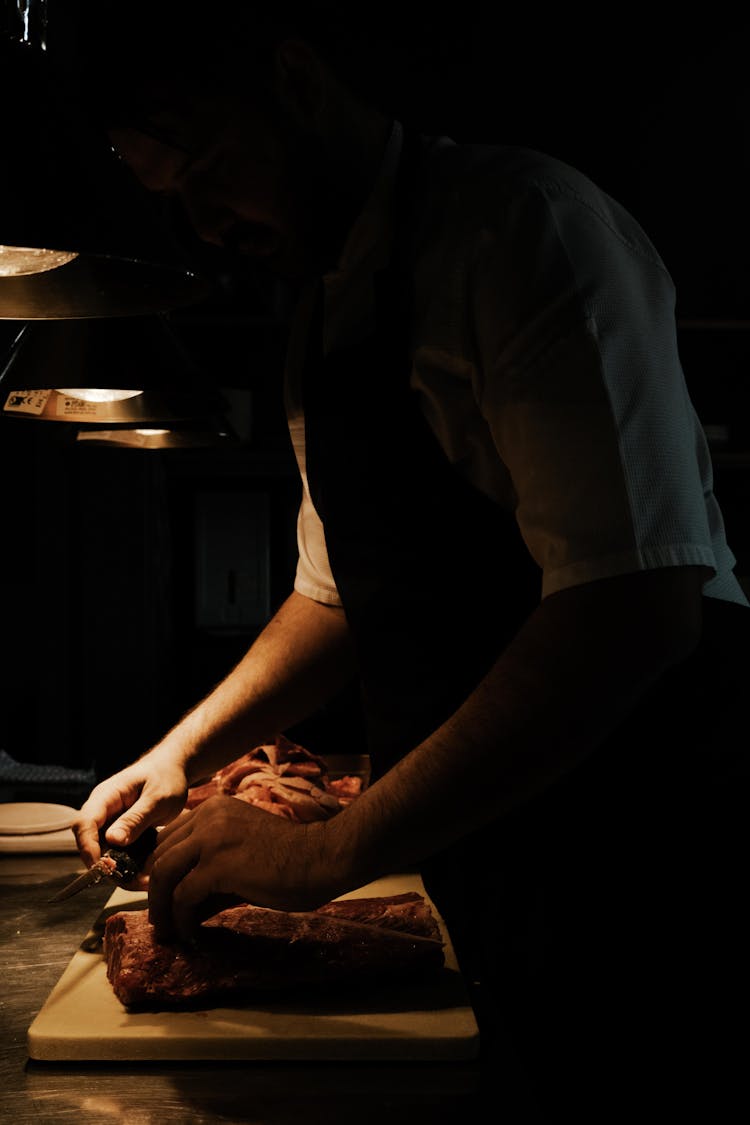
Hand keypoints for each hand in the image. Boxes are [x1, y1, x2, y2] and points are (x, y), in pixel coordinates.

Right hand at [72, 752, 188, 871]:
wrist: (174, 770)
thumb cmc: (165, 778)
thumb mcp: (156, 798)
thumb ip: (136, 818)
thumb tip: (112, 840)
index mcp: (106, 796)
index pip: (84, 824)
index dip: (89, 848)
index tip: (105, 867)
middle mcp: (102, 812)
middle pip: (91, 844)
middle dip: (108, 865)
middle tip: (133, 880)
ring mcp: (109, 823)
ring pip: (105, 853)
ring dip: (122, 870)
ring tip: (146, 880)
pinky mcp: (120, 833)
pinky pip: (119, 853)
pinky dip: (132, 865)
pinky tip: (149, 874)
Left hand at [147, 794, 333, 942]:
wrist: (321, 858)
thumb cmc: (291, 860)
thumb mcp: (241, 858)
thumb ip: (211, 874)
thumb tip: (183, 909)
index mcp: (215, 809)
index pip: (170, 838)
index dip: (160, 871)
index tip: (160, 897)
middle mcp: (208, 815)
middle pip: (161, 855)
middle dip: (156, 891)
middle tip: (160, 919)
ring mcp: (211, 838)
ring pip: (164, 873)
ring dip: (161, 907)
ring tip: (167, 930)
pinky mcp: (218, 864)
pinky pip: (183, 896)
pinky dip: (180, 919)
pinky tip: (189, 933)